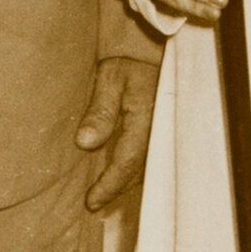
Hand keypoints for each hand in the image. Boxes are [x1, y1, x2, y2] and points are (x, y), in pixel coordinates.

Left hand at [74, 55, 157, 211]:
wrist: (154, 48)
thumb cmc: (130, 60)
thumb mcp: (110, 78)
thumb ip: (100, 110)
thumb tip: (85, 143)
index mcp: (146, 119)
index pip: (127, 162)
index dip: (109, 185)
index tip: (92, 201)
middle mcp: (159, 130)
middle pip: (139, 171)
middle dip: (117, 189)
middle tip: (95, 203)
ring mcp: (165, 131)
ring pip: (147, 166)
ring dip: (127, 180)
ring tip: (105, 193)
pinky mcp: (164, 129)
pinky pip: (150, 156)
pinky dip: (135, 167)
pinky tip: (121, 173)